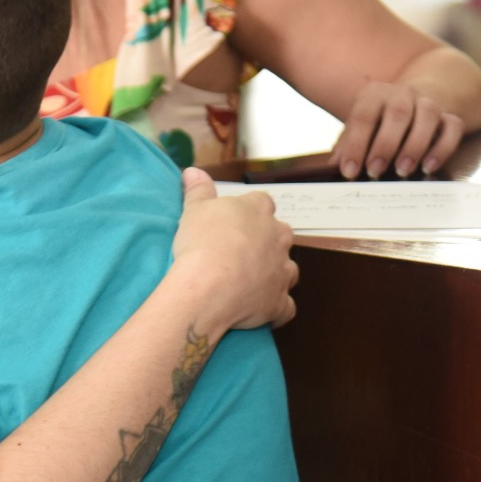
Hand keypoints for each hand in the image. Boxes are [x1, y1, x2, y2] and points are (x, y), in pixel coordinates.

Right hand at [172, 168, 298, 330]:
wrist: (209, 286)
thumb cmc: (201, 242)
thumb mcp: (193, 209)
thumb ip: (197, 189)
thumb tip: (193, 171)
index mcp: (259, 211)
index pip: (262, 203)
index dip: (248, 212)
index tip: (231, 222)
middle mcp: (278, 237)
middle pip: (280, 235)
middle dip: (266, 242)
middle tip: (238, 252)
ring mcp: (282, 270)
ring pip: (287, 269)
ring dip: (274, 273)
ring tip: (250, 282)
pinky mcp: (279, 301)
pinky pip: (285, 306)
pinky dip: (276, 308)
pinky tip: (262, 311)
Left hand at [331, 82, 464, 180]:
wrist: (411, 102)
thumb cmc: (376, 123)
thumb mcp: (358, 130)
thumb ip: (346, 147)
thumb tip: (333, 169)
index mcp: (374, 95)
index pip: (363, 116)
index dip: (355, 144)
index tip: (349, 171)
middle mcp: (402, 94)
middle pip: (397, 113)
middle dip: (385, 145)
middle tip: (374, 172)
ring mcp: (428, 103)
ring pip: (428, 116)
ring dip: (415, 145)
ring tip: (402, 170)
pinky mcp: (449, 116)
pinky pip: (453, 127)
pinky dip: (443, 148)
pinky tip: (429, 167)